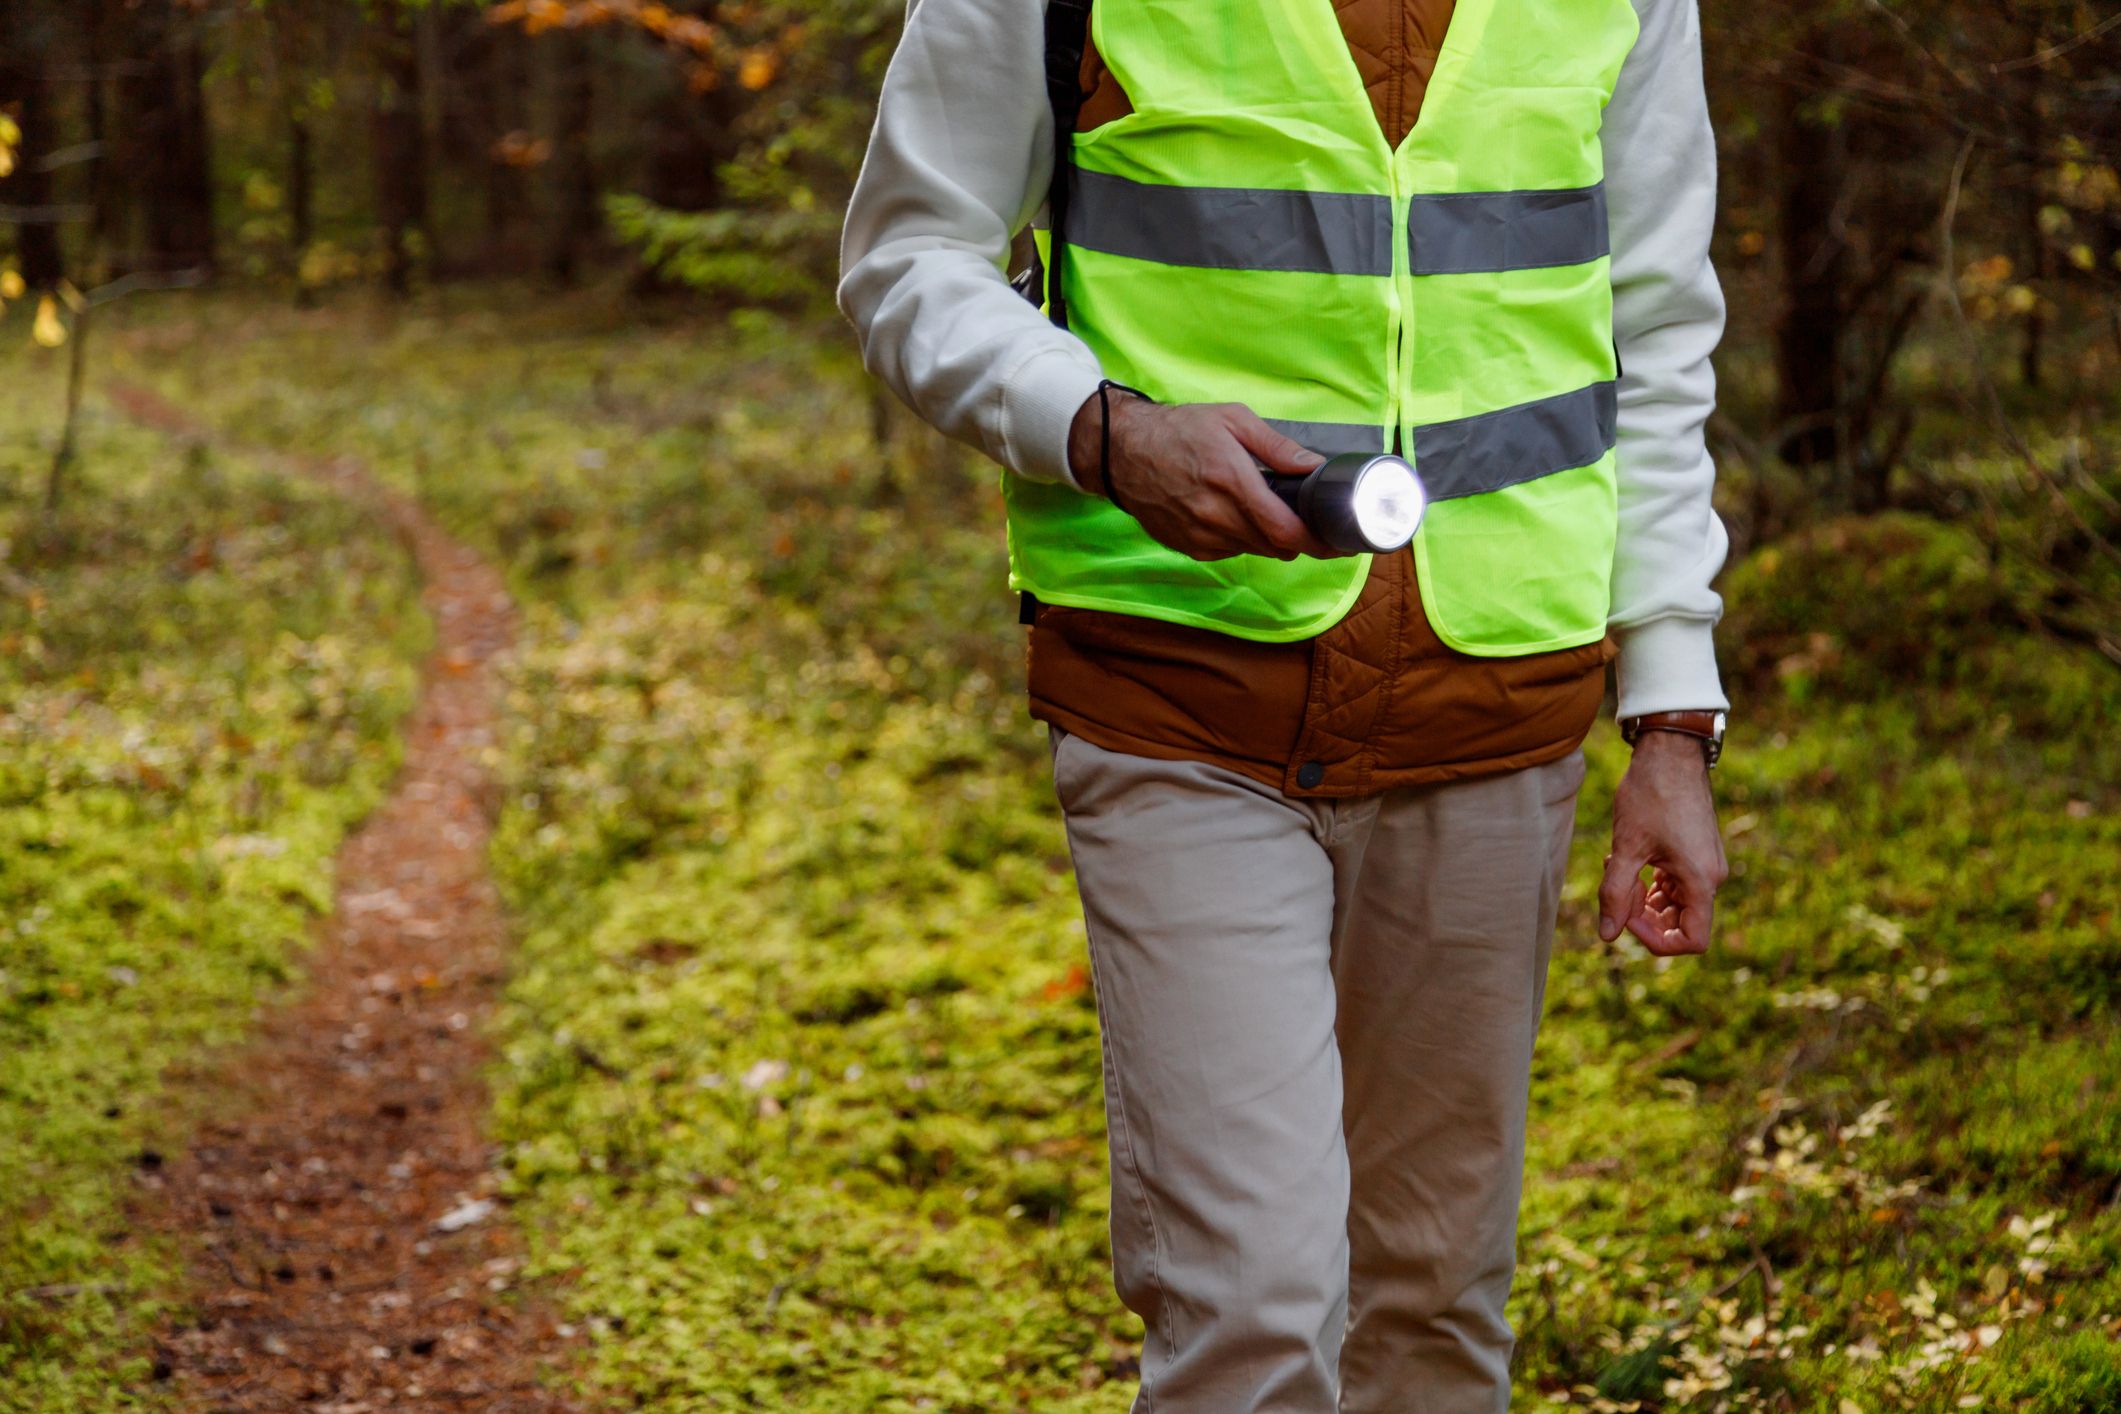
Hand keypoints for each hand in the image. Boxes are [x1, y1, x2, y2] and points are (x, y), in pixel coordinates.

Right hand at [1067, 393, 1346, 561]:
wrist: (1122, 452)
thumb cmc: (1180, 429)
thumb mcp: (1233, 420)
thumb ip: (1277, 447)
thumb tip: (1315, 468)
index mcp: (1231, 482)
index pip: (1285, 530)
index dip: (1317, 542)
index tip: (1338, 542)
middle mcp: (1216, 517)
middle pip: (1275, 546)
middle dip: (1299, 540)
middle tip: (1312, 524)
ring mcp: (1200, 537)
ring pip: (1253, 551)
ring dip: (1270, 539)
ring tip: (1271, 514)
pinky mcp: (1188, 547)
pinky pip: (1229, 552)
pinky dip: (1242, 539)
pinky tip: (1236, 516)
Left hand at [1597, 731, 1727, 955]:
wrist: (1670, 752)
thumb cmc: (1650, 796)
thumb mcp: (1627, 847)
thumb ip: (1615, 893)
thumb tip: (1607, 934)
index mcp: (1701, 881)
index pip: (1693, 940)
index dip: (1657, 940)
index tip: (1627, 918)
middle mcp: (1711, 877)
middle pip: (1680, 923)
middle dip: (1643, 915)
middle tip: (1614, 888)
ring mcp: (1705, 865)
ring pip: (1674, 903)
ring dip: (1642, 897)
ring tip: (1616, 866)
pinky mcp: (1695, 853)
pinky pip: (1674, 884)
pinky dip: (1649, 881)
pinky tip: (1625, 858)